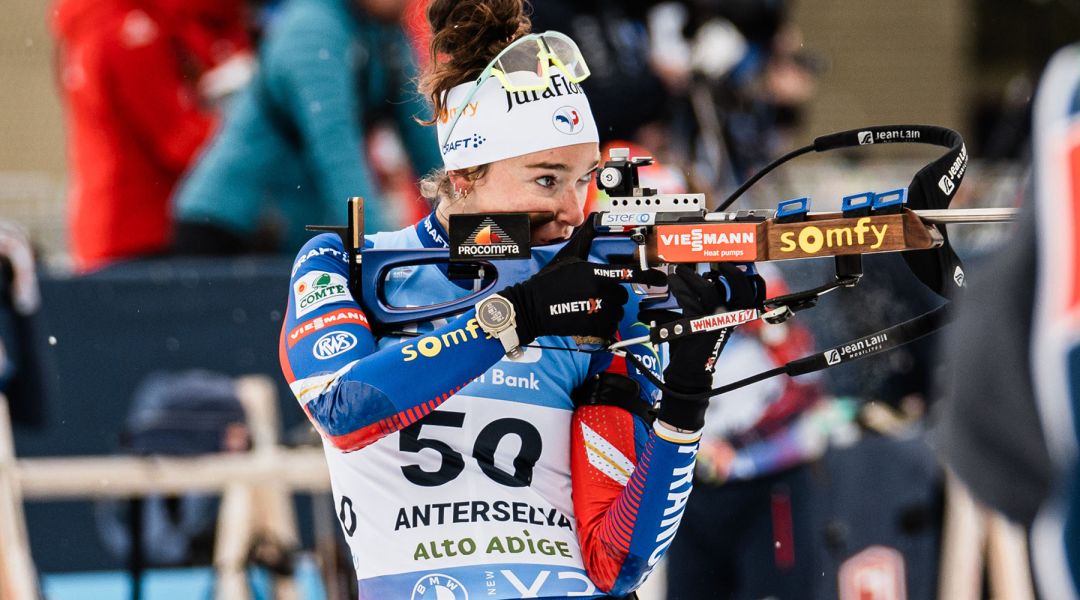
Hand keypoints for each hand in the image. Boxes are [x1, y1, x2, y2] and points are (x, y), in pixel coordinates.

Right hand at [499, 258, 664, 344]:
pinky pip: (609, 327)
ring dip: (608, 312)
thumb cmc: (548, 283)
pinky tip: (589, 319)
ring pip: (616, 312)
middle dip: (613, 297)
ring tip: (589, 308)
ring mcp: (597, 310)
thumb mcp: (568, 258)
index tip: (659, 278)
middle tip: (597, 296)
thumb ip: (585, 243)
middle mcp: (599, 291)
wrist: (532, 307)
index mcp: (595, 272)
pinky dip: (603, 326)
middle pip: (622, 296)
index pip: (629, 273)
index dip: (648, 276)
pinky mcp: (593, 327)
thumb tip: (593, 223)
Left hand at [647, 264, 764, 430]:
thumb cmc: (697, 345)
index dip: (750, 278)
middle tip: (714, 262)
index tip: (736, 262)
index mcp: (737, 317)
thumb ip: (707, 302)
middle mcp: (731, 319)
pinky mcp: (699, 325)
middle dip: (730, 272)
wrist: (688, 371)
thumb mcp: (707, 322)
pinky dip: (679, 288)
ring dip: (692, 276)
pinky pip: (688, 300)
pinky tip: (673, 282)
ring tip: (680, 270)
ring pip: (708, 289)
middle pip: (740, 289)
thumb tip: (700, 279)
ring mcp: (716, 322)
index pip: (754, 294)